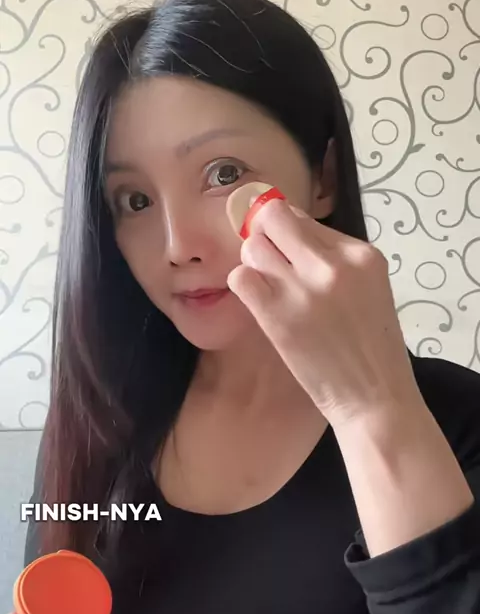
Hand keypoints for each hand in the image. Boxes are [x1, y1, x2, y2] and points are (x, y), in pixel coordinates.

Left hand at [227, 198, 420, 427]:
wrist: (373, 396)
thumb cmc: (372, 346)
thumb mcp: (368, 287)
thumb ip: (334, 259)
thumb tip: (289, 232)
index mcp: (362, 254)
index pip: (304, 218)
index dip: (288, 232)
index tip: (288, 252)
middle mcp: (332, 264)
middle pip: (273, 218)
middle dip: (265, 236)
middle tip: (271, 264)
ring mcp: (303, 288)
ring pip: (253, 246)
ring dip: (254, 263)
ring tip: (269, 287)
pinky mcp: (276, 313)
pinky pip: (240, 277)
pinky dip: (244, 286)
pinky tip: (260, 302)